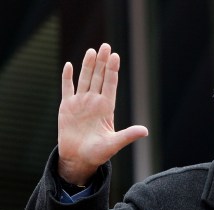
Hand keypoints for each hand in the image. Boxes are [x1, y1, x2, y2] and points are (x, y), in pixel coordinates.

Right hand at [58, 43, 147, 184]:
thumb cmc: (98, 153)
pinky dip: (67, 77)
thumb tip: (145, 131)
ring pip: (85, 79)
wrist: (79, 159)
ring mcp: (80, 103)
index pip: (110, 85)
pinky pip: (67, 88)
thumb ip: (128, 135)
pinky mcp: (66, 107)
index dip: (113, 71)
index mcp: (106, 109)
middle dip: (102, 62)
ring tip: (92, 50)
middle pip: (99, 78)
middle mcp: (94, 102)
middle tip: (106, 46)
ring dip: (88, 65)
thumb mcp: (114, 144)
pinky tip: (69, 65)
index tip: (116, 56)